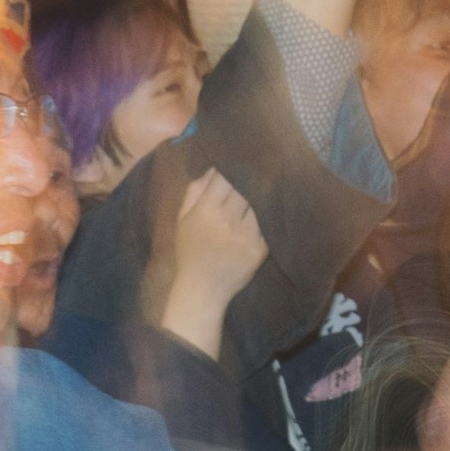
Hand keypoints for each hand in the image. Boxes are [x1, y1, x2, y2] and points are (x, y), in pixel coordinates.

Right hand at [148, 168, 268, 357]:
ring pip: (259, 203)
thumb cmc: (189, 252)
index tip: (237, 160)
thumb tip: (212, 169)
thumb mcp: (182, 219)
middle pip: (244, 188)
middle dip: (248, 177)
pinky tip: (266, 210)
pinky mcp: (260, 250)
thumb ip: (194, 191)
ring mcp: (246, 236)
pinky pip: (266, 224)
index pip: (224, 178)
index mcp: (205, 212)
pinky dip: (266, 216)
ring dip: (260, 195)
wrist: (202, 290)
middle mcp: (227, 222)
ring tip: (264, 184)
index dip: (232, 167)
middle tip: (256, 165)